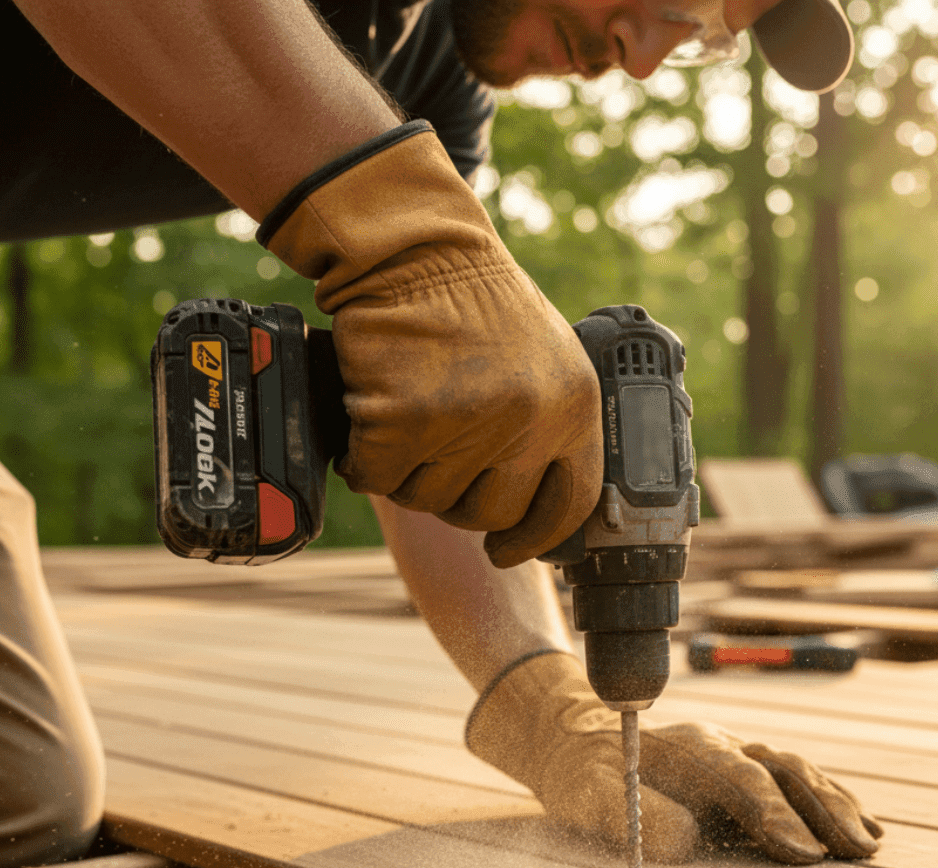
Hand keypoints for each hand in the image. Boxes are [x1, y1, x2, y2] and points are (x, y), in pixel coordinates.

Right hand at [261, 122, 601, 568]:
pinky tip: (368, 423)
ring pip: (428, 500)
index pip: (568, 505)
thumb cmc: (474, 304)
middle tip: (436, 460)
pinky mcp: (403, 420)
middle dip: (457, 498)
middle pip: (489, 514)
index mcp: (573, 408)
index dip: (535, 538)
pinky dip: (364, 460)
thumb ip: (549, 429)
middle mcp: (527, 421)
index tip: (508, 550)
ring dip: (407, 473)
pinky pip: (377, 479)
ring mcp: (466, 423)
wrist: (414, 247)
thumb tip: (537, 515)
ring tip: (405, 420)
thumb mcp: (545, 361)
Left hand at [466, 652, 882, 863]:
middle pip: (784, 769)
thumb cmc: (583, 774)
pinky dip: (833, 799)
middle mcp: (721, 744)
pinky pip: (798, 778)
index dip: (773, 813)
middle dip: (823, 811)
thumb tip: (687, 839)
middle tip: (855, 853)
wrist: (578, 737)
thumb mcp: (587, 795)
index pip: (740, 778)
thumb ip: (631, 817)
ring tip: (870, 844)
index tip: (802, 851)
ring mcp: (738, 752)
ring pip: (799, 771)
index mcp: (687, 749)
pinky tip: (864, 824)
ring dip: (837, 806)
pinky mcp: (746, 766)